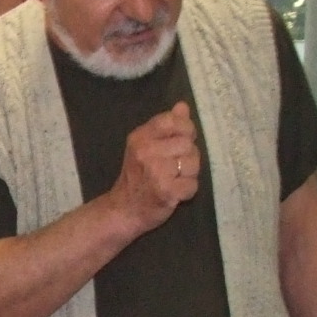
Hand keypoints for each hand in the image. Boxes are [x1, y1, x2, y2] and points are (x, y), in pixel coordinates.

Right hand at [112, 102, 201, 229]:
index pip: (173, 120)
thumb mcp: (144, 146)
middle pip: (187, 143)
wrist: (123, 210)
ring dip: (189, 174)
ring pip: (193, 163)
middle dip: (188, 156)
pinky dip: (188, 191)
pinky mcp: (167, 192)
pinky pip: (192, 185)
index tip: (181, 141)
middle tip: (176, 167)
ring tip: (175, 179)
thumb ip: (165, 126)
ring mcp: (156, 172)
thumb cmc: (136, 177)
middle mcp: (146, 151)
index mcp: (140, 137)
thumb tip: (183, 106)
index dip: (185, 129)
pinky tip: (175, 193)